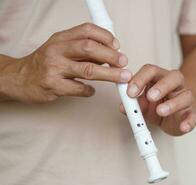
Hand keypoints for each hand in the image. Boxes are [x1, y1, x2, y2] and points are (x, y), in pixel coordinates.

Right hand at [0, 23, 131, 102]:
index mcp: (61, 38)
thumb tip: (110, 51)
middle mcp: (57, 50)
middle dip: (111, 56)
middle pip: (90, 48)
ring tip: (121, 77)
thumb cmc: (44, 63)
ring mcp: (54, 68)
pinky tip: (92, 90)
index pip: (87, 30)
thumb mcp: (60, 48)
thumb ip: (82, 48)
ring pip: (88, 70)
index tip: (117, 45)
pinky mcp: (53, 86)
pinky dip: (90, 90)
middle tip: (124, 62)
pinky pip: (79, 89)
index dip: (105, 37)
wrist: (19, 78)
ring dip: (109, 74)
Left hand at [119, 64, 195, 135]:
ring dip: (173, 104)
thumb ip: (134, 104)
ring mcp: (185, 98)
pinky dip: (189, 122)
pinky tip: (183, 126)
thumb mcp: (143, 104)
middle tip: (150, 96)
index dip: (140, 79)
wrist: (173, 116)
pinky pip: (193, 116)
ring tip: (160, 111)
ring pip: (185, 96)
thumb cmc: (157, 105)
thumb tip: (123, 107)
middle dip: (161, 86)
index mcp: (159, 78)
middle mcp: (175, 85)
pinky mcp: (191, 113)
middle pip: (173, 77)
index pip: (151, 70)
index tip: (130, 92)